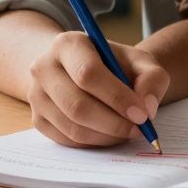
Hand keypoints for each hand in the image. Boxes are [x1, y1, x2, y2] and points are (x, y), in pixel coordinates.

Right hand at [28, 31, 169, 147]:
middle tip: (139, 129)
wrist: (82, 68)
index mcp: (68, 44)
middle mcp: (44, 67)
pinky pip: (67, 140)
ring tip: (128, 130)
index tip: (142, 114)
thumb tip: (147, 107)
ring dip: (106, 136)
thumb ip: (152, 78)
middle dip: (113, 123)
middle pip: (77, 105)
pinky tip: (110, 133)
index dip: (117, 97)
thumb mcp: (138, 61)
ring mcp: (36, 95)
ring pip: (72, 127)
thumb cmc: (113, 64)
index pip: (88, 73)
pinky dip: (93, 142)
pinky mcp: (37, 119)